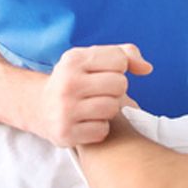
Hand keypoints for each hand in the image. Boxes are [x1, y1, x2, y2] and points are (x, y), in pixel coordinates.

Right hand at [35, 44, 151, 146]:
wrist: (39, 107)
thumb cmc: (76, 80)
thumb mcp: (92, 59)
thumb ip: (125, 54)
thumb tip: (147, 69)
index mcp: (73, 59)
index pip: (120, 60)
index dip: (118, 68)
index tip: (103, 73)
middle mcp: (67, 83)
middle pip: (120, 84)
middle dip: (116, 90)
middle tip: (99, 93)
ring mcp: (65, 109)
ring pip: (113, 108)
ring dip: (108, 110)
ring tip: (93, 107)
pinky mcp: (65, 133)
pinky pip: (102, 131)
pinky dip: (99, 128)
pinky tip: (86, 122)